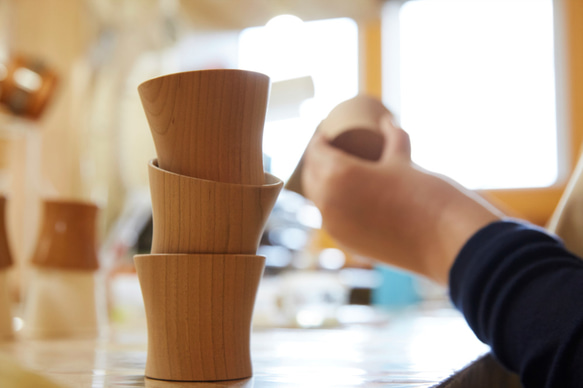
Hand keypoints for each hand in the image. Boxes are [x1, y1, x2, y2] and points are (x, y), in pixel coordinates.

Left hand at [302, 116, 502, 283]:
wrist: (443, 239)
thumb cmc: (424, 192)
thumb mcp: (403, 159)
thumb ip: (393, 138)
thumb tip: (386, 121)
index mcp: (337, 175)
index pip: (315, 151)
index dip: (318, 139)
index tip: (327, 133)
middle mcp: (327, 202)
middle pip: (311, 176)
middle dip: (317, 161)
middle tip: (332, 150)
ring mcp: (334, 226)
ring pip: (318, 200)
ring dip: (322, 184)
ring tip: (335, 173)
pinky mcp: (346, 243)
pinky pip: (331, 219)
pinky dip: (332, 206)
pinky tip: (341, 199)